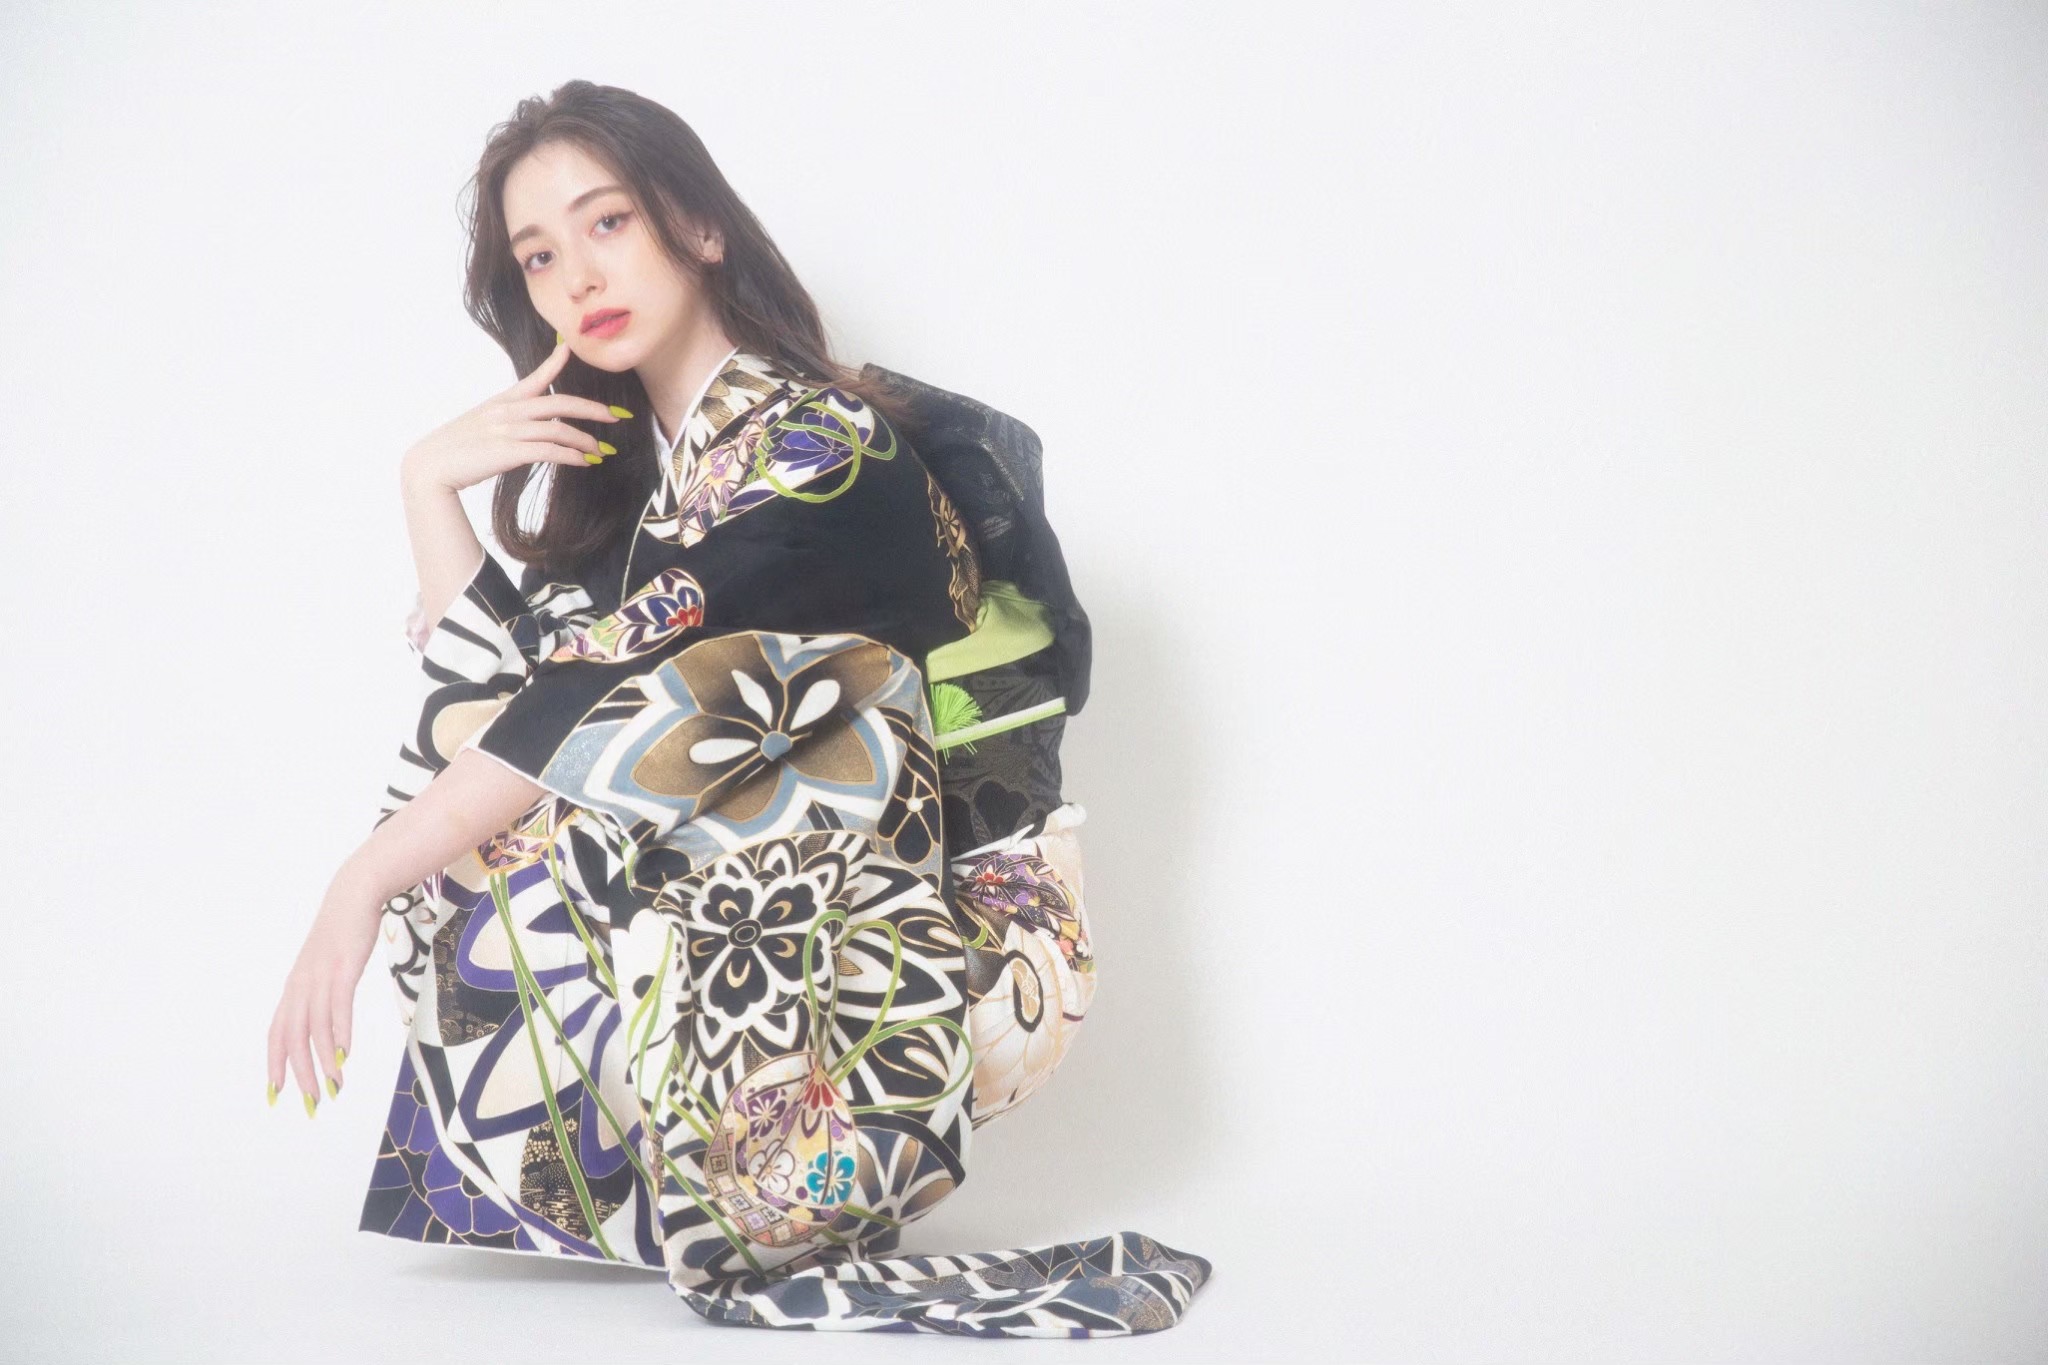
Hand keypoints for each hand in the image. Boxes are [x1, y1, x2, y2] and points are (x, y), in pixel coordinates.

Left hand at [266, 869, 384, 1116]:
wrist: (354, 894)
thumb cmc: (343, 932)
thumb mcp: (327, 965)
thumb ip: (322, 993)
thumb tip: (327, 1022)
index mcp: (294, 987)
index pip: (277, 1033)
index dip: (275, 1064)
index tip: (275, 1094)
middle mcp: (301, 986)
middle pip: (293, 1037)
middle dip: (299, 1073)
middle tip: (311, 1103)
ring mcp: (321, 977)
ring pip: (315, 1028)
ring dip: (323, 1061)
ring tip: (333, 1087)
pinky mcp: (343, 969)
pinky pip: (338, 1007)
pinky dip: (340, 1032)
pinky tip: (345, 1053)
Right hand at [400, 335, 629, 494]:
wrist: (430, 468)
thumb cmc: (455, 451)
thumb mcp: (480, 426)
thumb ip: (505, 422)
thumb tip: (528, 429)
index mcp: (502, 402)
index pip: (534, 377)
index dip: (554, 362)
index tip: (569, 347)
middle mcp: (508, 412)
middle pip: (560, 404)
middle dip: (593, 410)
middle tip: (616, 417)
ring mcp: (509, 430)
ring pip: (560, 430)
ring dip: (586, 442)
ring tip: (602, 452)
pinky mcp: (509, 452)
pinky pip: (551, 451)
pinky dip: (572, 457)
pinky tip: (584, 463)